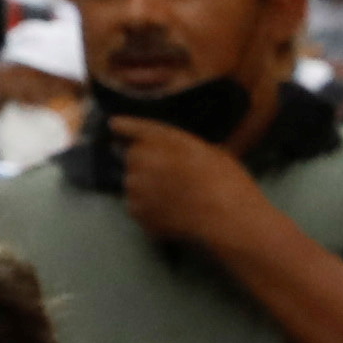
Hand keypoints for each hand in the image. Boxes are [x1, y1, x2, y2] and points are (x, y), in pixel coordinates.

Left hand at [105, 106, 269, 260]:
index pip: (136, 128)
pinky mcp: (138, 212)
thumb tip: (172, 153)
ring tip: (172, 198)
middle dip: (143, 163)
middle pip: (131, 157)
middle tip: (167, 176)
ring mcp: (138, 187)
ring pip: (133, 183)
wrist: (228, 219)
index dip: (125, 126)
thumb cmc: (228, 183)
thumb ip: (182, 147)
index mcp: (165, 139)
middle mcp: (145, 159)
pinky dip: (147, 209)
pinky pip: (136, 206)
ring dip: (144, 187)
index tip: (114, 124)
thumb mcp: (210, 151)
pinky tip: (169, 214)